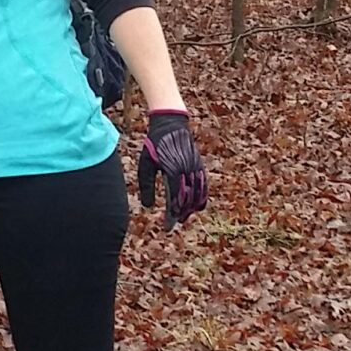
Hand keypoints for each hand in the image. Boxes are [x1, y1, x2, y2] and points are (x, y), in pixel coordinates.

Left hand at [135, 109, 206, 229]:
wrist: (171, 123)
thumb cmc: (154, 144)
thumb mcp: (146, 164)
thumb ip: (147, 186)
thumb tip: (149, 207)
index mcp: (172, 170)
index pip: (174, 199)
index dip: (171, 215)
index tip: (167, 227)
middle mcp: (187, 170)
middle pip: (188, 199)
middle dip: (182, 213)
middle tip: (174, 223)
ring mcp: (195, 167)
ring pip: (198, 194)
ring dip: (192, 207)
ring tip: (184, 217)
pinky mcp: (199, 164)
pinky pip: (204, 185)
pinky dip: (201, 197)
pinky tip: (197, 206)